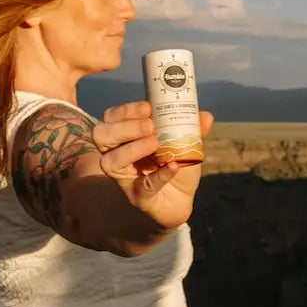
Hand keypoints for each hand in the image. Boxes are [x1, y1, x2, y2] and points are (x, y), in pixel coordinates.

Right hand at [92, 101, 214, 227]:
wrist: (180, 199)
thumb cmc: (175, 164)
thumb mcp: (184, 142)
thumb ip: (193, 128)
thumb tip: (205, 115)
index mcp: (124, 136)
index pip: (111, 117)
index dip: (126, 110)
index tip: (148, 107)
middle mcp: (117, 155)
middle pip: (101, 134)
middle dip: (125, 127)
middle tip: (149, 126)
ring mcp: (125, 177)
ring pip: (110, 161)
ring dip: (132, 149)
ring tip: (155, 143)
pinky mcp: (138, 197)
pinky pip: (143, 186)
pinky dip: (159, 175)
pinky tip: (174, 167)